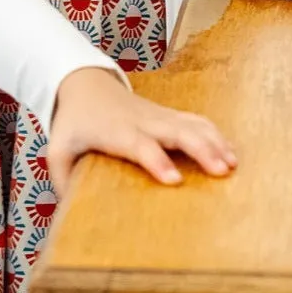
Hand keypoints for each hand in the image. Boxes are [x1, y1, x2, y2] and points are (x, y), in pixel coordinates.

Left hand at [47, 66, 235, 194]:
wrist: (86, 85)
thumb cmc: (74, 122)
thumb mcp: (58, 148)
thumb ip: (61, 177)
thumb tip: (68, 208)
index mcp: (117, 132)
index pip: (140, 145)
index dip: (157, 161)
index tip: (175, 180)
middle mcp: (143, 122)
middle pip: (177, 131)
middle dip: (201, 149)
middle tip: (222, 171)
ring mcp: (159, 116)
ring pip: (192, 123)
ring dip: (214, 141)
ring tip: (233, 165)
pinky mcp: (169, 115)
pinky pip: (196, 121)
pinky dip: (215, 134)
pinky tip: (231, 152)